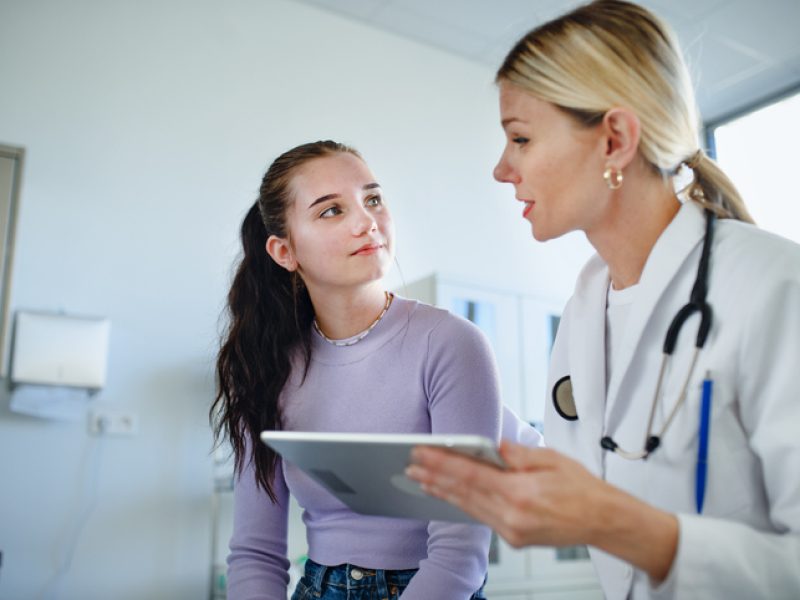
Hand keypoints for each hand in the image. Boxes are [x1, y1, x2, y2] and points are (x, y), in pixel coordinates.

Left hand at [406, 441, 677, 580]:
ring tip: (421, 478)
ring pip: (469, 507)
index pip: (471, 474)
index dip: (442, 462)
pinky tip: (449, 494)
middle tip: (410, 464)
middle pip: (464, 492)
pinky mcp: (514, 539)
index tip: (422, 452)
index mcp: (521, 492)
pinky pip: (481, 517)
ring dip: (443, 492)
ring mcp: (512, 531)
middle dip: (434, 476)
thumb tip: (492, 445)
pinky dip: (463, 504)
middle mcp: (513, 515)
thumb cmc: (582, 488)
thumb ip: (518, 453)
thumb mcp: (552, 459)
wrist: (603, 521)